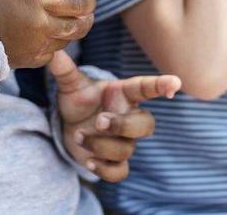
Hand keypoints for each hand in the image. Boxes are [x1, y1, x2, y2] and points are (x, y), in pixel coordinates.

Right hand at [0, 0, 94, 67]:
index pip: (77, 1)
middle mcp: (42, 23)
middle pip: (79, 24)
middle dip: (87, 17)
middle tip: (86, 10)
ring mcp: (36, 45)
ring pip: (67, 40)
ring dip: (72, 31)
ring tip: (69, 22)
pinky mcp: (26, 60)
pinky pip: (50, 54)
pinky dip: (54, 45)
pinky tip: (47, 37)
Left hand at [50, 50, 180, 181]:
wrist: (70, 126)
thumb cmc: (79, 101)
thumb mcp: (71, 85)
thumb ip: (64, 70)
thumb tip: (51, 53)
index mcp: (124, 95)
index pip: (147, 88)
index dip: (161, 85)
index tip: (175, 83)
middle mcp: (129, 117)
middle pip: (146, 125)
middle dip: (123, 125)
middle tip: (98, 121)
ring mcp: (124, 142)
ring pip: (127, 149)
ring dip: (100, 145)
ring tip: (79, 136)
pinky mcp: (114, 162)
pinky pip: (120, 172)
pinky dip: (105, 170)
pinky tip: (88, 160)